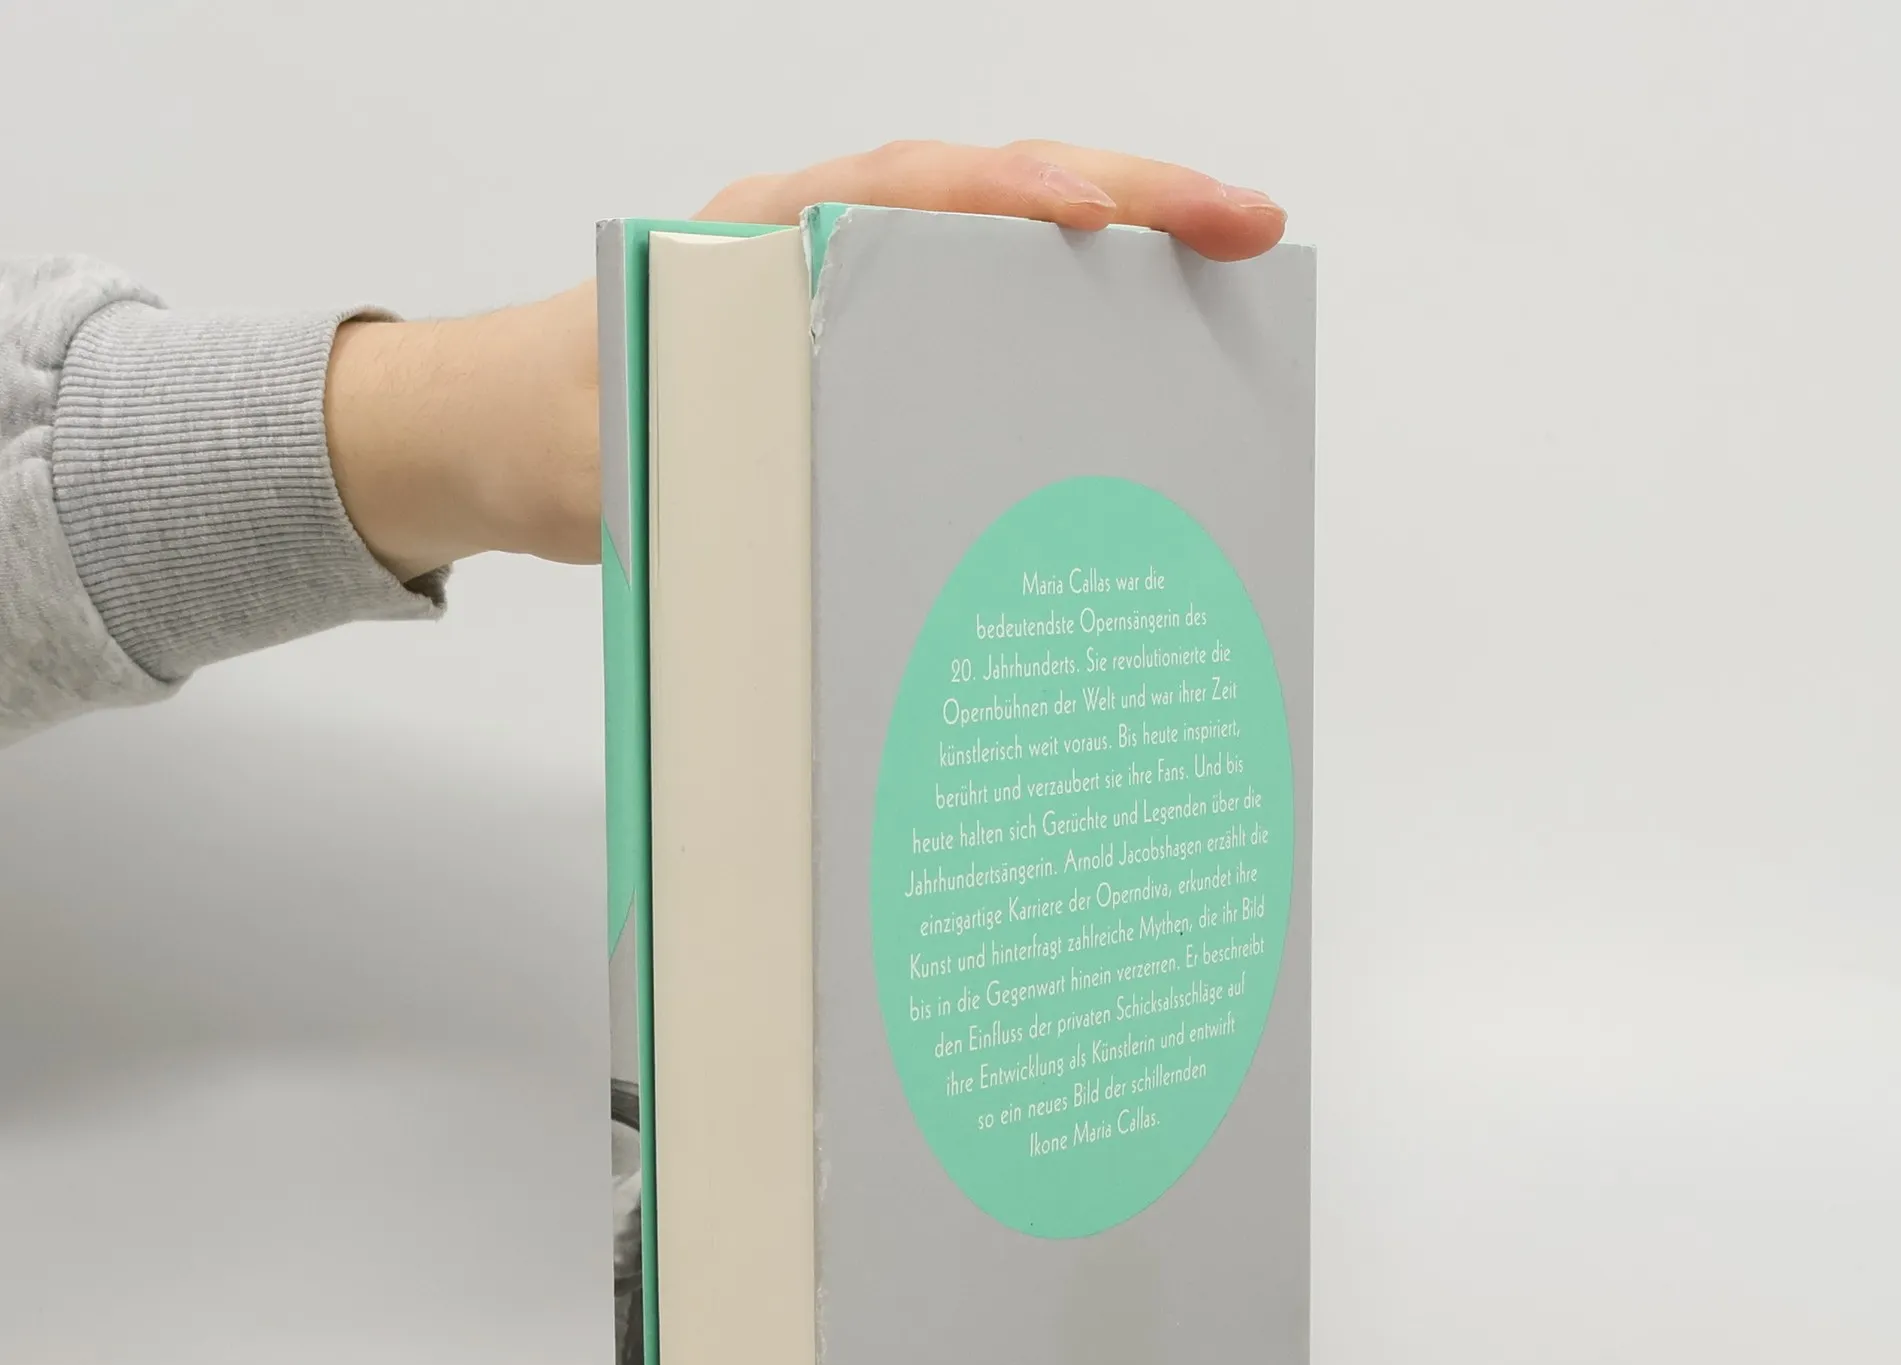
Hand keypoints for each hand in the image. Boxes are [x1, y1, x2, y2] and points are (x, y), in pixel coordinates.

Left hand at [324, 142, 1286, 581]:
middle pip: (989, 195)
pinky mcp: (858, 341)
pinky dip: (1059, 318)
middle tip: (1248, 226)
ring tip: (1228, 279)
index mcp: (755, 239)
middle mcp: (813, 241)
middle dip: (1126, 199)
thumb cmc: (550, 429)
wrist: (502, 436)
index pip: (903, 191)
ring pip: (999, 246)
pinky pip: (976, 310)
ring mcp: (844, 285)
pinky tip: (1128, 357)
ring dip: (1115, 253)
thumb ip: (692, 462)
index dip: (1006, 196)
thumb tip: (805, 487)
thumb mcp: (608, 456)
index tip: (1092, 216)